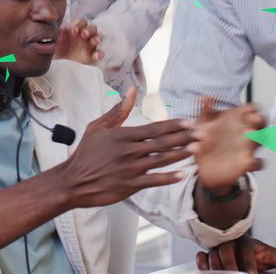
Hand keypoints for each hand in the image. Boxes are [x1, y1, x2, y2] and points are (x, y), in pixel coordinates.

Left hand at [53, 18, 102, 65]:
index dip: (79, 24)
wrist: (58, 61)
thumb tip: (59, 32)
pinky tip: (97, 55)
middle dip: (89, 30)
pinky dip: (99, 54)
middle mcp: (85, 35)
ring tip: (93, 41)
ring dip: (97, 38)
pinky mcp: (92, 56)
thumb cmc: (57, 47)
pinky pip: (99, 54)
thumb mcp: (55, 39)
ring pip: (98, 38)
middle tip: (84, 34)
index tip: (74, 29)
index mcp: (77, 28)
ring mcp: (90, 45)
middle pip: (92, 28)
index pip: (82, 22)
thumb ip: (57, 34)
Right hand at [56, 86, 194, 207]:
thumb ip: (118, 110)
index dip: (173, 126)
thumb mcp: (98, 127)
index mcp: (123, 135)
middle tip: (201, 135)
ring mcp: (130, 169)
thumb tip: (132, 91)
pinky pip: (153, 181)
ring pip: (160, 160)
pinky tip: (182, 174)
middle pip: (162, 143)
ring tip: (195, 150)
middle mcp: (129, 151)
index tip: (188, 123)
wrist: (74, 181)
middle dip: (183, 138)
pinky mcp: (129, 186)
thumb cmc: (86, 152)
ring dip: (180, 155)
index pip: (154, 129)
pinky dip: (168, 178)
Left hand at [188, 96, 265, 191]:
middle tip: (254, 118)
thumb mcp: (202, 125)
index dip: (252, 109)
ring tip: (250, 134)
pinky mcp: (246, 164)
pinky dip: (255, 162)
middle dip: (260, 120)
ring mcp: (247, 148)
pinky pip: (258, 163)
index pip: (251, 110)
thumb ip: (205, 111)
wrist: (200, 166)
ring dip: (259, 138)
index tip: (248, 109)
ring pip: (262, 141)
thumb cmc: (204, 141)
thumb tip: (207, 96)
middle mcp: (244, 133)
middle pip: (261, 123)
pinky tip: (249, 161)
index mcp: (236, 121)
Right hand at [196, 236, 275, 273]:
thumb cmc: (256, 252)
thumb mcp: (271, 256)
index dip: (248, 263)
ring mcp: (218, 248)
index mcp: (247, 242)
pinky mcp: (208, 254)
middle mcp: (231, 243)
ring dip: (217, 266)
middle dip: (230, 266)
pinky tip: (207, 270)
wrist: (244, 248)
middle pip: (226, 251)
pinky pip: (201, 257)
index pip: (246, 250)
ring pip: (213, 255)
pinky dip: (202, 264)